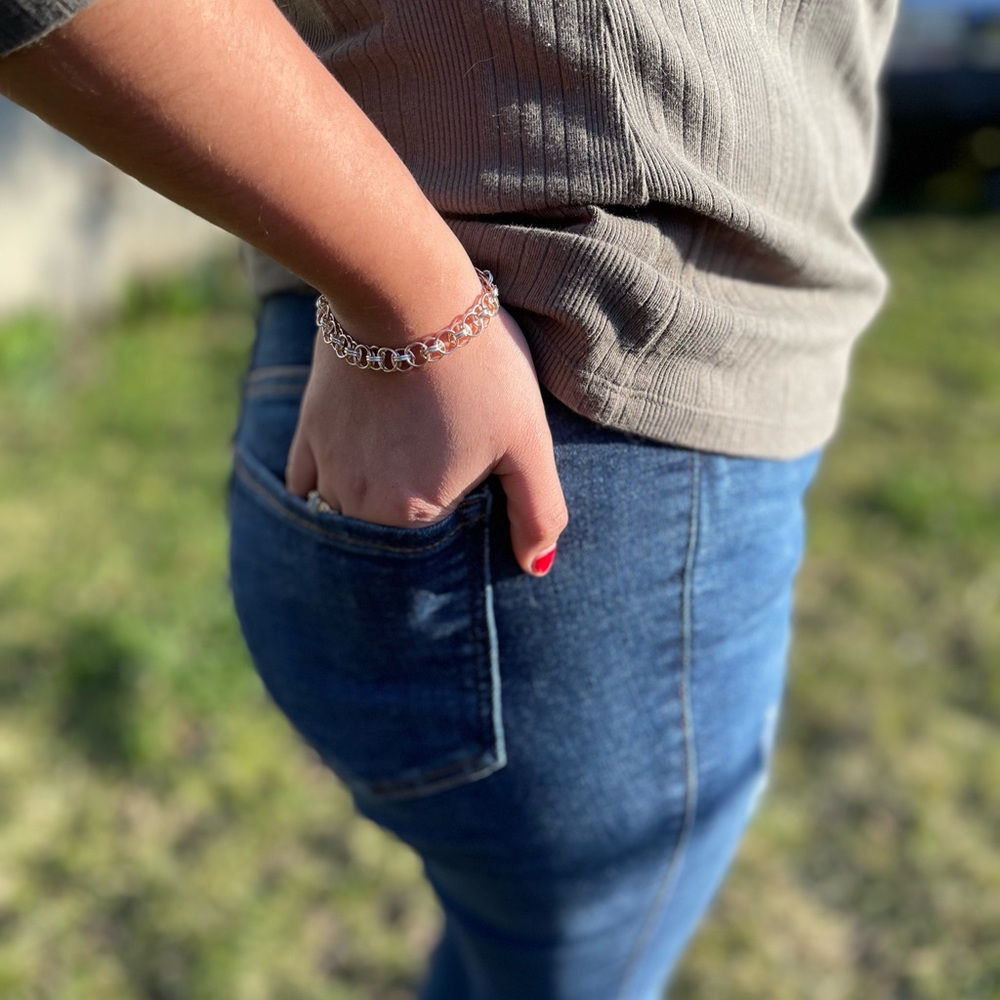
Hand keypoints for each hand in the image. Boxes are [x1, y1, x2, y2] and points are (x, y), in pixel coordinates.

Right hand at [285, 307, 567, 575]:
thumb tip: (537, 566)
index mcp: (412, 514)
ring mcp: (327, 467)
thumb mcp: (528, 440)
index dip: (462, 516)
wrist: (405, 289)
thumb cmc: (478, 367)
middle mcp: (358, 502)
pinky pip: (307, 480)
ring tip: (405, 460)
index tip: (473, 476)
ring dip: (372, 501)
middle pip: (389, 532)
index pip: (437, 546)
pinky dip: (328, 484)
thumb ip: (538, 512)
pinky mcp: (308, 430)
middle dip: (415, 514)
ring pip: (347, 508)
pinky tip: (353, 470)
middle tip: (442, 464)